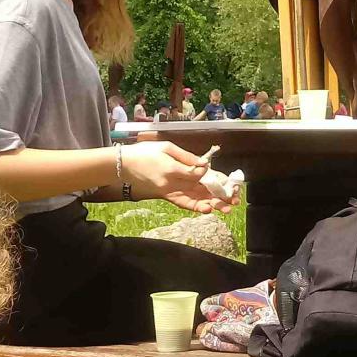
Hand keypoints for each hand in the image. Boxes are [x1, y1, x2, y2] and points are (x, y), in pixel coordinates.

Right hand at [121, 141, 235, 213]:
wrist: (124, 165)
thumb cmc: (145, 152)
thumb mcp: (166, 147)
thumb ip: (186, 157)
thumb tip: (204, 164)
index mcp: (171, 170)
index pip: (196, 175)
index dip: (211, 175)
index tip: (221, 175)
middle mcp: (171, 184)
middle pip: (198, 191)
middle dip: (218, 196)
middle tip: (233, 201)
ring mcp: (168, 192)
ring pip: (193, 201)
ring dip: (211, 205)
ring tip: (226, 208)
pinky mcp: (166, 195)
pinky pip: (182, 203)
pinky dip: (195, 207)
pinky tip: (208, 209)